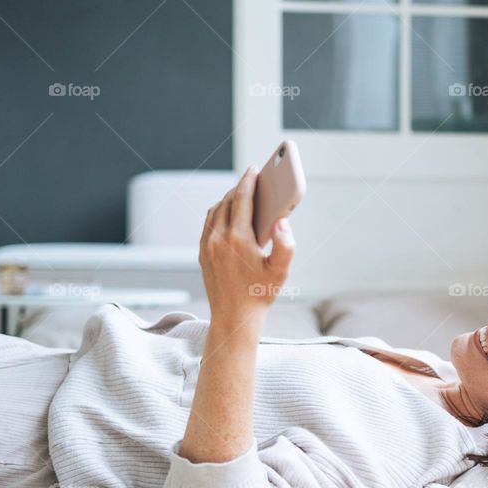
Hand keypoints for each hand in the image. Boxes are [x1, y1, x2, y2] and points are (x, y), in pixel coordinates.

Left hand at [198, 166, 295, 325]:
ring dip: (227, 199)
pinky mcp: (202, 254)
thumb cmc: (260, 295)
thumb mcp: (281, 271)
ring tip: (241, 195)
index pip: (242, 199)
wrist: (234, 318)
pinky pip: (208, 224)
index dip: (249, 180)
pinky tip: (229, 214)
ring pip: (215, 211)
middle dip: (239, 188)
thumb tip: (282, 221)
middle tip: (252, 180)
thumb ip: (286, 245)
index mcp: (238, 238)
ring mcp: (207, 246)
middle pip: (227, 202)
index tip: (254, 169)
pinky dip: (218, 213)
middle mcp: (218, 239)